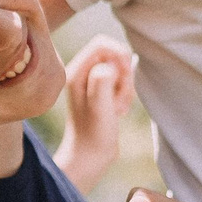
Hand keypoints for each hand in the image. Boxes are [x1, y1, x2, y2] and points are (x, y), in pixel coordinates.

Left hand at [55, 36, 137, 189]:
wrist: (90, 157)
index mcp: (76, 72)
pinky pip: (121, 83)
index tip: (124, 75)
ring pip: (120, 70)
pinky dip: (125, 95)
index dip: (119, 55)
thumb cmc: (94, 134)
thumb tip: (109, 65)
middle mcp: (82, 74)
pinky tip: (118, 112)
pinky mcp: (101, 92)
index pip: (102, 44)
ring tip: (117, 109)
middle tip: (120, 97)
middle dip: (124, 75)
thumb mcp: (100, 107)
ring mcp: (91, 83)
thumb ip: (102, 81)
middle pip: (114, 55)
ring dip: (125, 88)